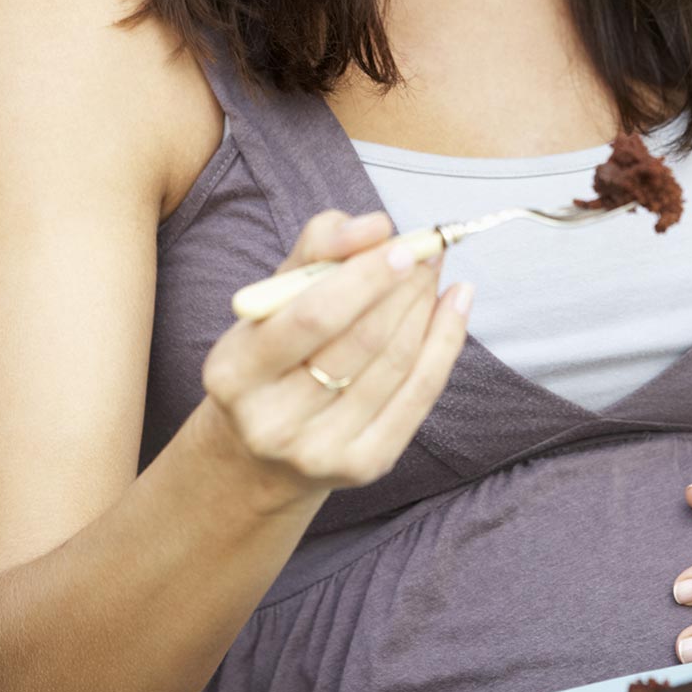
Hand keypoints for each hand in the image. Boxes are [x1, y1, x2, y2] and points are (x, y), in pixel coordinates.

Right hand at [201, 209, 471, 510]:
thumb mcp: (275, 298)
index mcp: (235, 372)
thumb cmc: (274, 353)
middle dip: (404, 287)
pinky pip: (419, 394)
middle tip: (428, 250)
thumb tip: (376, 226)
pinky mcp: (363, 465)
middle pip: (362, 342)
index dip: (364, 279)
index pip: (311, 317)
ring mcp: (320, 451)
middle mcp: (273, 421)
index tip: (401, 245)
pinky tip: (456, 304)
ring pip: (396, 365)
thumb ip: (319, 248)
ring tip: (435, 271)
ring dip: (426, 308)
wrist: (260, 454)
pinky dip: (445, 342)